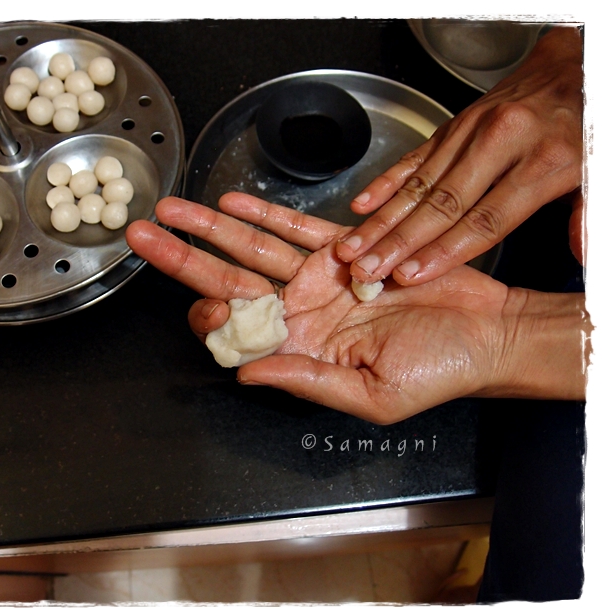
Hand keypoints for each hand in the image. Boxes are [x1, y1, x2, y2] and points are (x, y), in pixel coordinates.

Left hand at [126, 193, 586, 423]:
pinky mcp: (345, 247)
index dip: (207, 318)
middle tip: (142, 234)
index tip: (196, 308)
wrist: (488, 334)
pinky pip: (296, 227)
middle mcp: (300, 311)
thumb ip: (306, 381)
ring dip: (211, 226)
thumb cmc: (438, 372)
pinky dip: (265, 214)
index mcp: (300, 349)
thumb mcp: (371, 394)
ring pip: (252, 246)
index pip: (236, 330)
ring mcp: (319, 276)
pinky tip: (231, 203)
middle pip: (227, 279)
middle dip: (182, 256)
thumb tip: (247, 372)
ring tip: (173, 208)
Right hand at [335, 26, 583, 285]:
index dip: (445, 250)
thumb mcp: (602, 169)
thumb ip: (587, 214)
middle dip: (399, 241)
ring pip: (419, 183)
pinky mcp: (453, 123)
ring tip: (353, 246)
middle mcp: (500, 143)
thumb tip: (581, 256)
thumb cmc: (585, 123)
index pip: (486, 219)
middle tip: (367, 269)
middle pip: (441, 204)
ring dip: (382, 219)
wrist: (577, 63)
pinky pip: (415, 156)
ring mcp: (472, 131)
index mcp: (544, 161)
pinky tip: (362, 204)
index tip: (412, 275)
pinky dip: (385, 181)